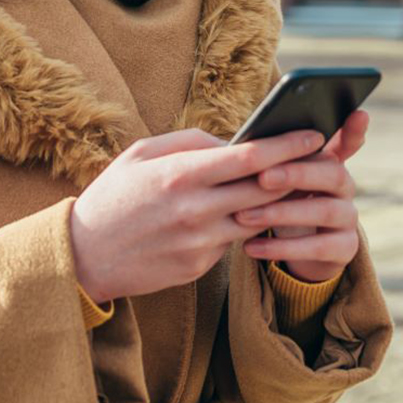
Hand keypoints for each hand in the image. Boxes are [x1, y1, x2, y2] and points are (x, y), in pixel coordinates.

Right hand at [71, 126, 333, 303]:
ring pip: (257, 218)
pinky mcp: (199, 266)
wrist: (84, 255)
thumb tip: (234, 141)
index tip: (314, 135)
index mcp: (180, 175)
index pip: (249, 158)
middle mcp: (195, 210)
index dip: (287, 145)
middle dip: (294, 172)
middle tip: (317, 159)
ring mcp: (199, 242)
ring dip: (276, 204)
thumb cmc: (114, 196)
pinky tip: (248, 214)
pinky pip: (234, 242)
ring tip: (293, 186)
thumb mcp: (141, 154)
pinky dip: (243, 226)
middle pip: (264, 189)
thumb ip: (190, 142)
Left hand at [236, 110, 369, 283]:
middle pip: (333, 173)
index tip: (358, 113)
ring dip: (282, 212)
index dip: (353, 130)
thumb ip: (268, 158)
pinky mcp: (344, 248)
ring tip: (243, 216)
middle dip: (297, 173)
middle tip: (263, 177)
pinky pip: (318, 248)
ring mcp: (348, 218)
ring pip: (325, 211)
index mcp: (329, 162)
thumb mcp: (275, 179)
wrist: (294, 250)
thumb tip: (241, 141)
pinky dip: (282, 248)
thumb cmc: (280, 202)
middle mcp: (345, 187)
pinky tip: (251, 246)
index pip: (347, 141)